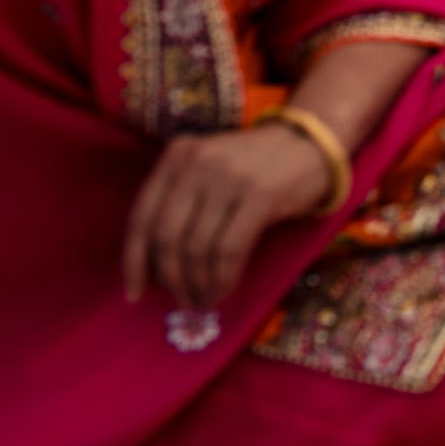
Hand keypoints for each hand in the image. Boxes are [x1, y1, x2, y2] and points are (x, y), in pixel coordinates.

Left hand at [123, 123, 329, 309]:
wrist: (311, 145)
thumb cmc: (253, 167)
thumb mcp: (207, 171)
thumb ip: (179, 203)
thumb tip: (152, 268)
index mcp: (176, 156)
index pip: (142, 216)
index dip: (133, 261)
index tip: (134, 293)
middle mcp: (197, 162)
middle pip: (167, 236)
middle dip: (170, 278)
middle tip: (180, 301)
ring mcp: (229, 176)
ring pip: (198, 248)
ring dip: (198, 284)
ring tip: (204, 300)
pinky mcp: (260, 194)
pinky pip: (229, 250)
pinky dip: (222, 279)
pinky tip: (223, 290)